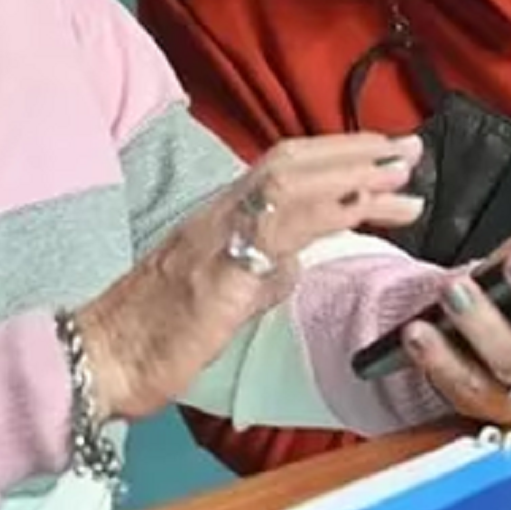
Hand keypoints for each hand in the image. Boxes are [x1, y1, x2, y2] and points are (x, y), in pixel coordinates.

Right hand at [77, 133, 426, 421]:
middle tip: (409, 150)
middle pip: (292, 160)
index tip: (385, 155)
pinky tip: (360, 208)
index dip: (337, 156)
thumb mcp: (219, 300)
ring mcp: (217, 237)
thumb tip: (294, 265)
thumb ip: (258, 276)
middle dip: (355, 153)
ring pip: (290, 183)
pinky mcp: (219, 272)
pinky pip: (277, 228)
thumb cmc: (152, 336)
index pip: (284, 168)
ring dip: (351, 175)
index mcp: (218, 218)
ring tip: (401, 177)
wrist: (101, 359)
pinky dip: (325, 211)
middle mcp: (218, 214)